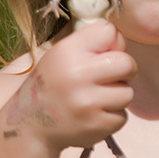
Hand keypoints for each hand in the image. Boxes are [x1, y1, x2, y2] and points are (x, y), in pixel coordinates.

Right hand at [3, 21, 135, 152]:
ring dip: (117, 96)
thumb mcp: (62, 54)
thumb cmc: (54, 83)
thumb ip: (92, 43)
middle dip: (124, 70)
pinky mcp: (95, 126)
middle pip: (127, 63)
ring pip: (128, 92)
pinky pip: (122, 116)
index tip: (102, 54)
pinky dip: (112, 116)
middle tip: (110, 77)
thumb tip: (123, 43)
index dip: (111, 43)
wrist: (31, 125)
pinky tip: (93, 114)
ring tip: (97, 98)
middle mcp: (76, 75)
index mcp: (67, 52)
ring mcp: (87, 103)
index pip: (109, 31)